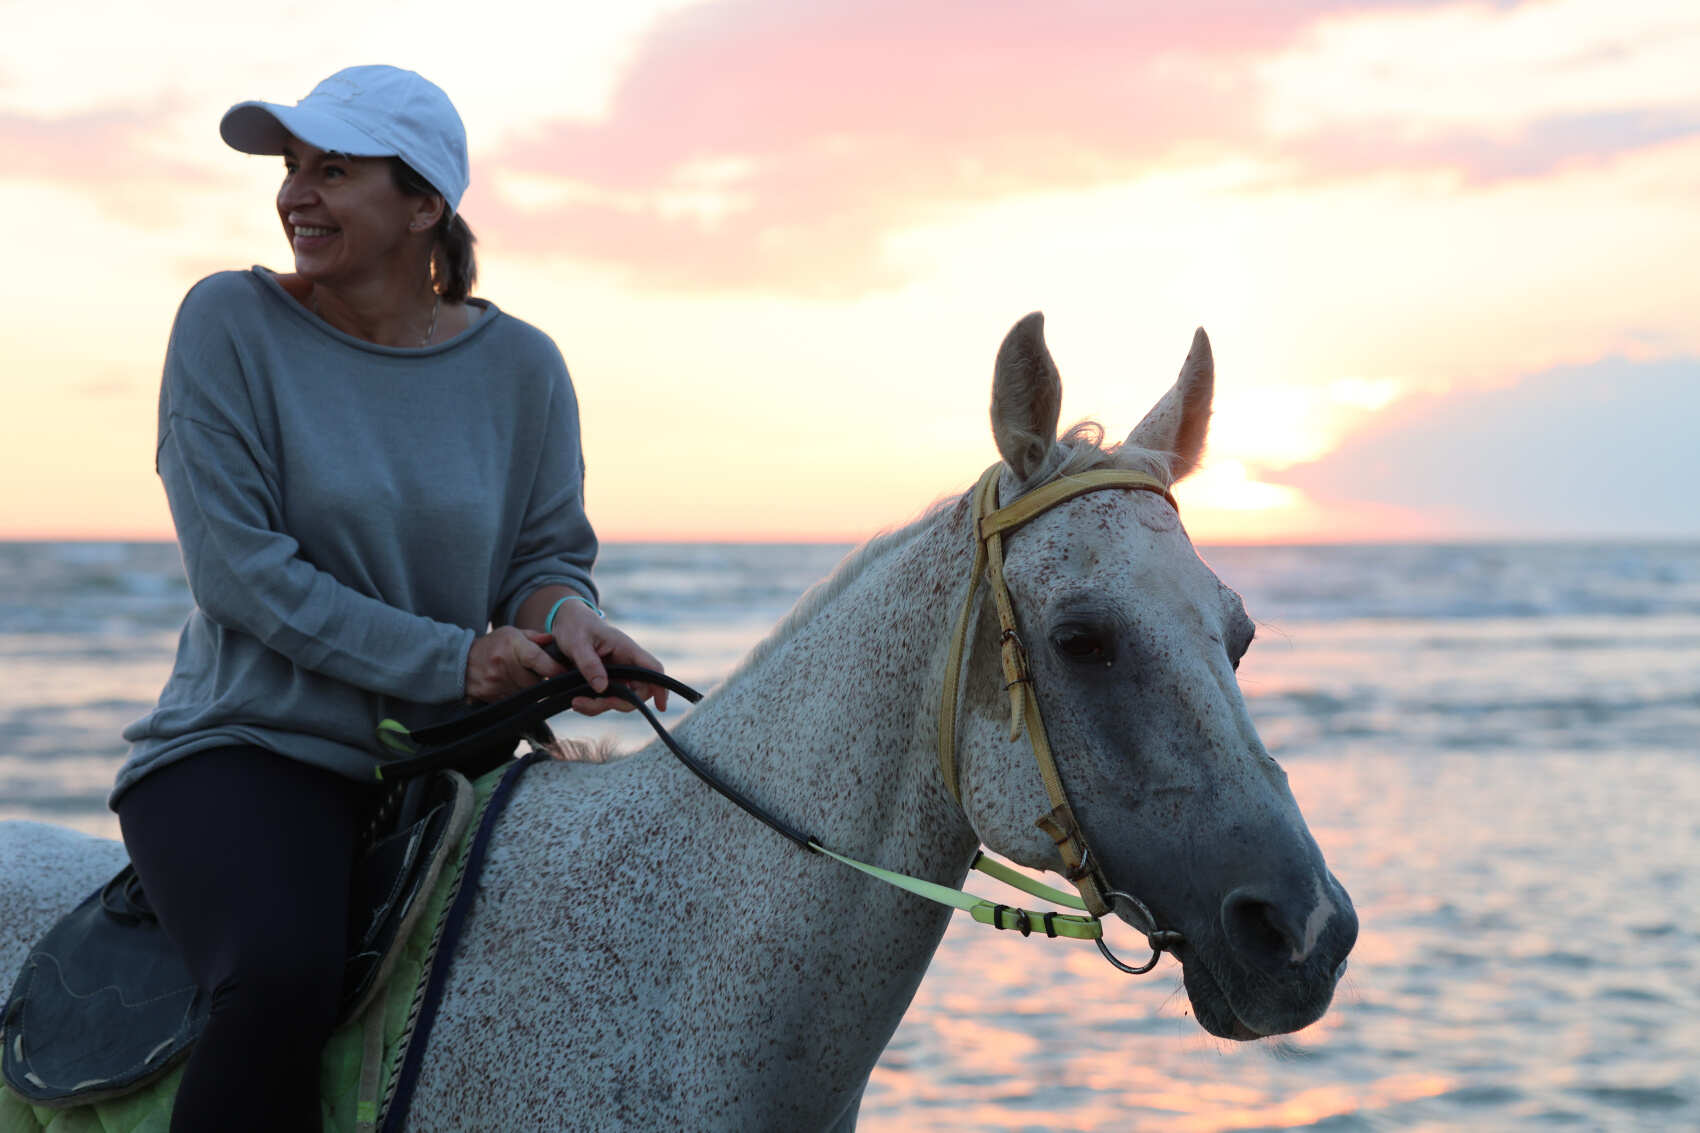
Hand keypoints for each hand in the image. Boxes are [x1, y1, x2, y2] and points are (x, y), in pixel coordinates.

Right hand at [464, 627, 564, 702]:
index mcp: (512, 646)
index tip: (564, 672)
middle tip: (536, 674)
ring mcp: (497, 683)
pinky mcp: (492, 697)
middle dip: (540, 680)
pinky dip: (518, 697)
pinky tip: (512, 686)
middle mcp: (504, 665)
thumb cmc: (493, 645)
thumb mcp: (512, 634)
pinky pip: (514, 702)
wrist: (462, 661)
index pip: (538, 659)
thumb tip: (553, 640)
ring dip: (529, 690)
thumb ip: (535, 637)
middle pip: (535, 681)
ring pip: (526, 694)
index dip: (554, 668)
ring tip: (521, 678)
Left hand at [548, 599, 669, 715]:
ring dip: (599, 706)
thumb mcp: (578, 643)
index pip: (653, 669)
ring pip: (620, 700)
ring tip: (576, 702)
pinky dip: (593, 705)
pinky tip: (576, 700)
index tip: (661, 707)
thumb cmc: (576, 627)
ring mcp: (617, 675)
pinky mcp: (606, 682)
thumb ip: (589, 664)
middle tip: (589, 703)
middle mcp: (626, 664)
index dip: (660, 687)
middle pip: (638, 692)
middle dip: (617, 703)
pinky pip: (605, 699)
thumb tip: (601, 688)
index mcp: (627, 649)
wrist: (567, 623)